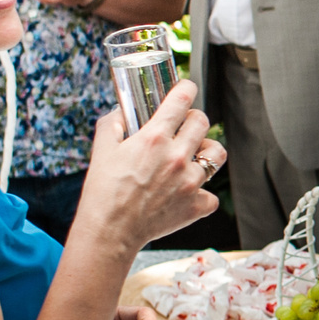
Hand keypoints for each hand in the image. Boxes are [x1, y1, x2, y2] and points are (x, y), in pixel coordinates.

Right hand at [78, 79, 221, 249]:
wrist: (110, 232)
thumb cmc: (103, 192)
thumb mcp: (101, 151)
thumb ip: (112, 125)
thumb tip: (121, 112)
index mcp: (154, 138)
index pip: (181, 100)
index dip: (186, 88)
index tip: (187, 88)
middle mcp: (177, 156)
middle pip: (203, 122)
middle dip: (194, 119)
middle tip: (185, 126)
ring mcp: (191, 181)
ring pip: (217, 154)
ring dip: (207, 151)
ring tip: (194, 156)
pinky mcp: (197, 204)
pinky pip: (211, 194)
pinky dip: (202, 194)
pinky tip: (187, 193)